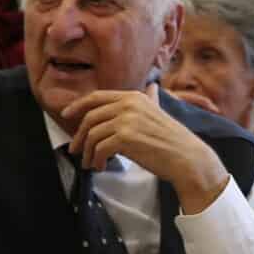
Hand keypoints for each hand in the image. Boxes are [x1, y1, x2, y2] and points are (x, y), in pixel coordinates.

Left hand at [58, 89, 228, 213]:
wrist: (187, 157)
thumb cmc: (173, 139)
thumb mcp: (160, 111)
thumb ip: (151, 99)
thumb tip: (152, 88)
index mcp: (133, 96)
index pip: (96, 97)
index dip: (78, 106)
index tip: (66, 115)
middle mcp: (128, 104)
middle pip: (90, 118)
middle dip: (79, 136)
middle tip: (75, 150)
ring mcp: (126, 120)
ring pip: (92, 135)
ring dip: (88, 152)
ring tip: (90, 163)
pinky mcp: (126, 138)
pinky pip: (99, 149)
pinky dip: (96, 160)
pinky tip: (100, 166)